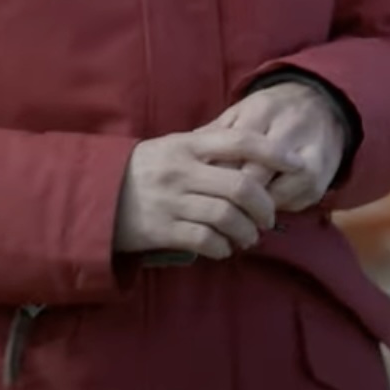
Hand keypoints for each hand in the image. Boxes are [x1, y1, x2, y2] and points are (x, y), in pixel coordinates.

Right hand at [112, 130, 296, 259]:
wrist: (93, 195)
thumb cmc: (143, 170)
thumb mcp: (172, 147)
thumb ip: (208, 147)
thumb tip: (253, 148)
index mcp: (187, 144)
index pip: (240, 140)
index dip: (274, 152)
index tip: (297, 164)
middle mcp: (181, 170)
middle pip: (241, 186)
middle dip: (264, 206)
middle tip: (269, 218)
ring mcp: (171, 201)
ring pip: (227, 217)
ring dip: (246, 232)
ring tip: (248, 237)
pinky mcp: (161, 230)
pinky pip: (205, 241)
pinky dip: (221, 248)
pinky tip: (223, 248)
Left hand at [212, 80, 347, 212]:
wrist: (324, 105)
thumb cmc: (273, 111)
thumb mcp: (243, 111)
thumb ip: (215, 132)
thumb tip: (183, 155)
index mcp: (262, 112)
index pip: (231, 151)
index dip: (213, 175)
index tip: (200, 190)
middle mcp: (288, 132)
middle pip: (252, 177)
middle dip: (231, 198)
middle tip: (215, 210)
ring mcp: (307, 157)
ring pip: (273, 196)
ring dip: (251, 210)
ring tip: (236, 216)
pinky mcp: (320, 179)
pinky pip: (291, 204)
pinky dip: (274, 209)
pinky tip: (263, 208)